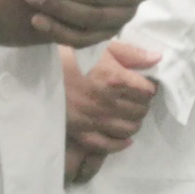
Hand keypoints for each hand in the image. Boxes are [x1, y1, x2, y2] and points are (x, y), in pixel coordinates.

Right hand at [63, 40, 162, 174]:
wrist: (36, 74)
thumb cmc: (69, 56)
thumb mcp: (100, 47)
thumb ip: (131, 53)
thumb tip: (157, 59)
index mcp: (115, 80)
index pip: (148, 91)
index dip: (149, 87)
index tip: (144, 84)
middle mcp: (108, 103)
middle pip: (141, 110)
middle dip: (142, 103)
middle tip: (136, 98)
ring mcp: (95, 121)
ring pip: (129, 129)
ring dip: (134, 121)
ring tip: (129, 113)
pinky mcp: (82, 134)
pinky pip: (109, 146)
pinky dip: (120, 143)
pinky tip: (124, 137)